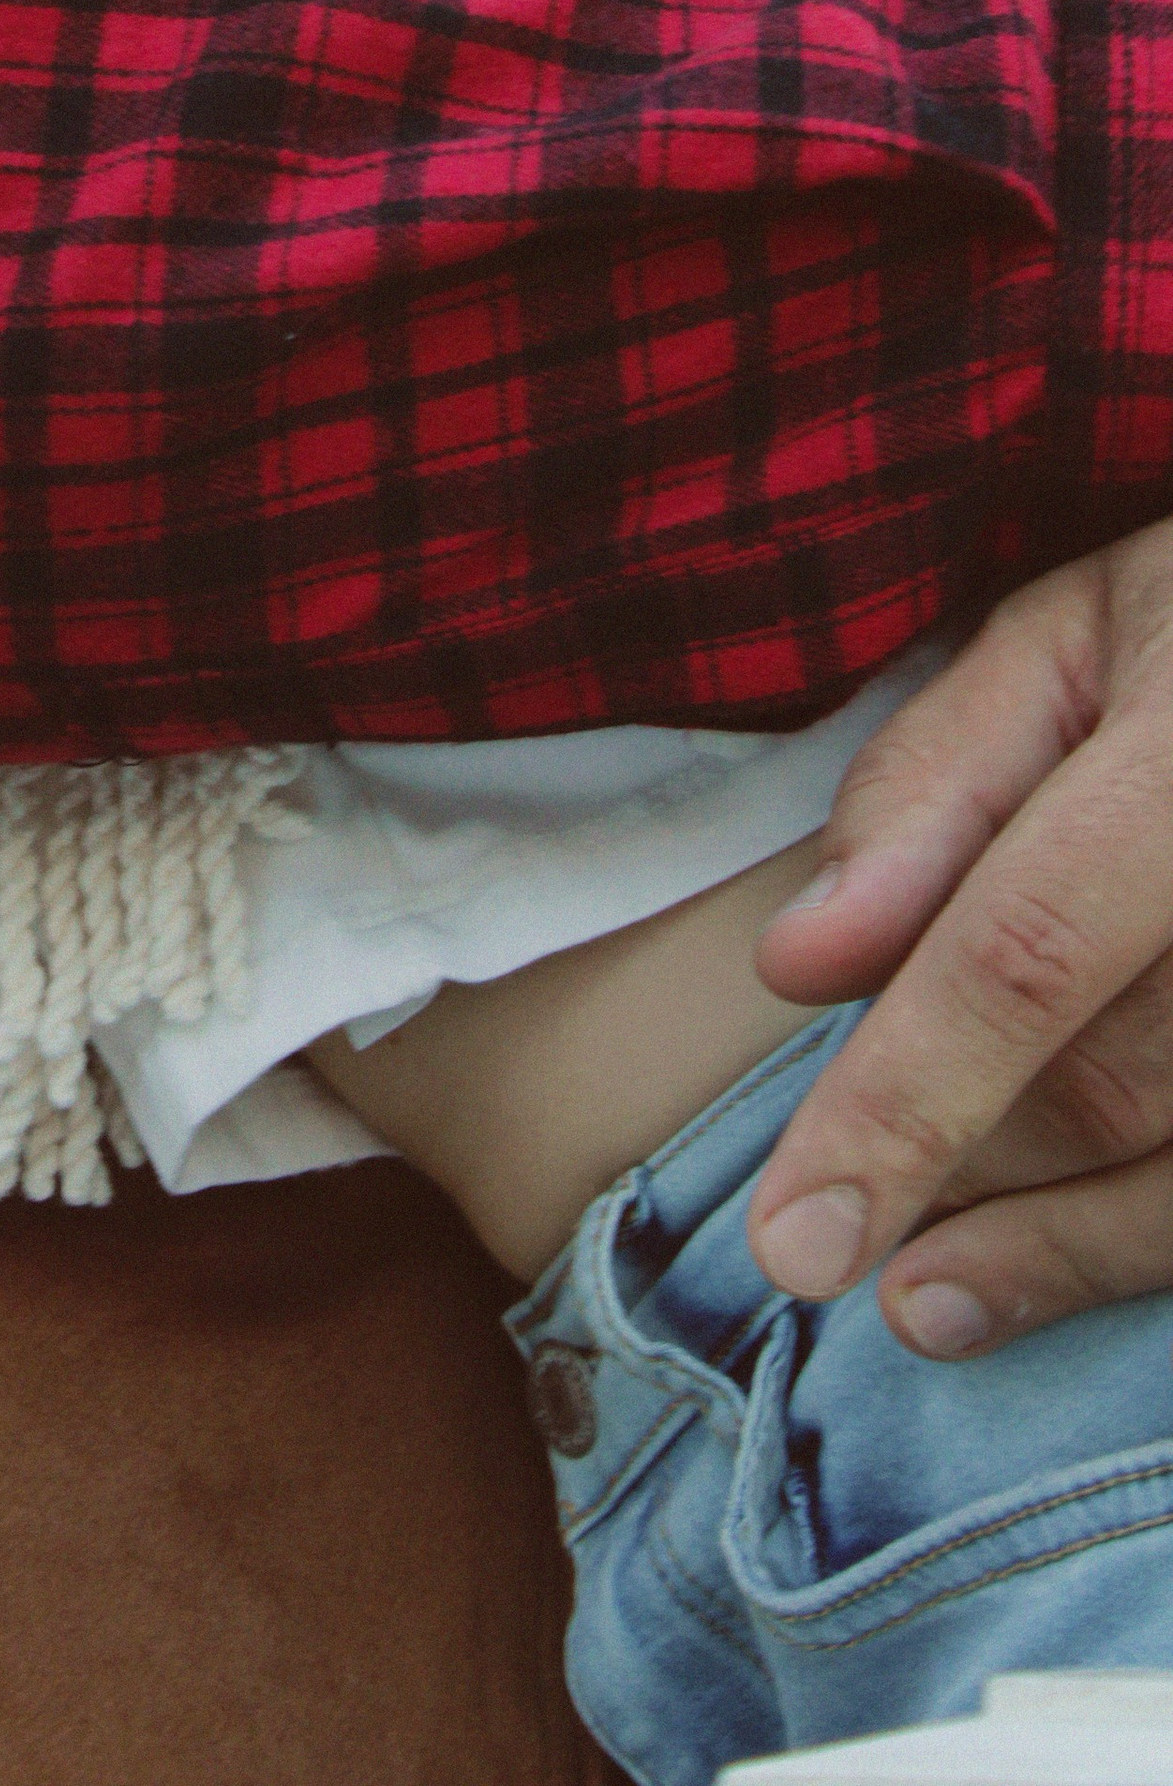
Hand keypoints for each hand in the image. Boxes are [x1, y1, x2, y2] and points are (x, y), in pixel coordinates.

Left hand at [745, 519, 1172, 1355]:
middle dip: (960, 1164)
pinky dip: (1138, 1242)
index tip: (793, 1241)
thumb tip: (801, 964)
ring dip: (1052, 1250)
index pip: (1026, 950)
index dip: (905, 1103)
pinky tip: (1042, 1271)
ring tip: (924, 1296)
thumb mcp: (1071, 635)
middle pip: (1114, 1081)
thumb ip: (936, 787)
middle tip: (824, 1223)